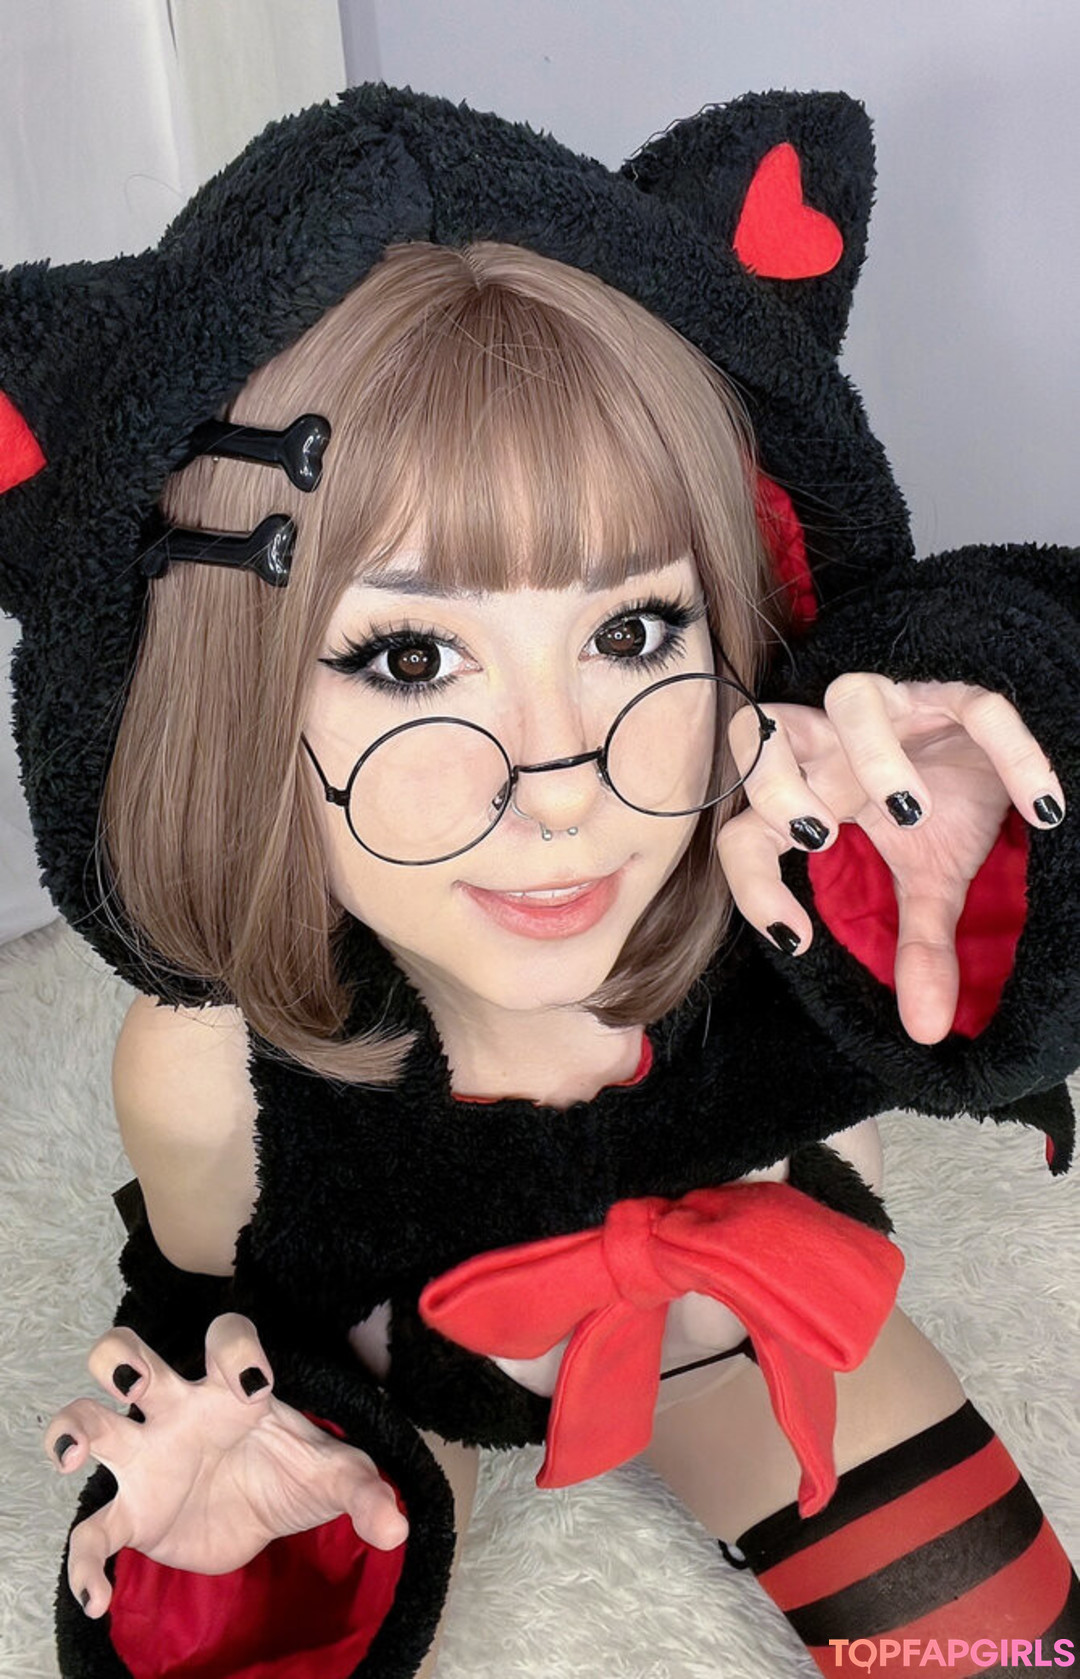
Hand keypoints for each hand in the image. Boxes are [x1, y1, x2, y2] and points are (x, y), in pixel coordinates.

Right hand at [45, 1314, 407, 1617]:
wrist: (260, 1516)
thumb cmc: (291, 1469)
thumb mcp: (335, 1475)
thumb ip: (365, 1491)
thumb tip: (397, 1526)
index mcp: (233, 1389)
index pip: (226, 1338)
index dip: (235, 1349)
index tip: (252, 1384)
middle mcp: (179, 1410)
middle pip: (128, 1353)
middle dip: (118, 1355)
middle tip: (131, 1380)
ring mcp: (148, 1457)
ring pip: (87, 1418)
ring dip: (71, 1427)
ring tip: (72, 1457)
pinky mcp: (132, 1513)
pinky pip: (90, 1532)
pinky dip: (84, 1565)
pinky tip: (98, 1597)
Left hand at [719, 675, 1065, 1043]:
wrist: (1002, 757)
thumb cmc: (944, 809)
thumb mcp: (930, 885)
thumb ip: (919, 949)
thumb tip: (929, 1032)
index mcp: (810, 791)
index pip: (743, 830)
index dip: (752, 884)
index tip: (798, 938)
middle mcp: (833, 742)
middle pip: (758, 731)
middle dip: (777, 788)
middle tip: (823, 841)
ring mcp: (893, 707)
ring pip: (851, 697)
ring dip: (871, 754)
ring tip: (911, 809)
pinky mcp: (958, 693)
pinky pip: (978, 706)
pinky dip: (1010, 753)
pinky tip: (1042, 809)